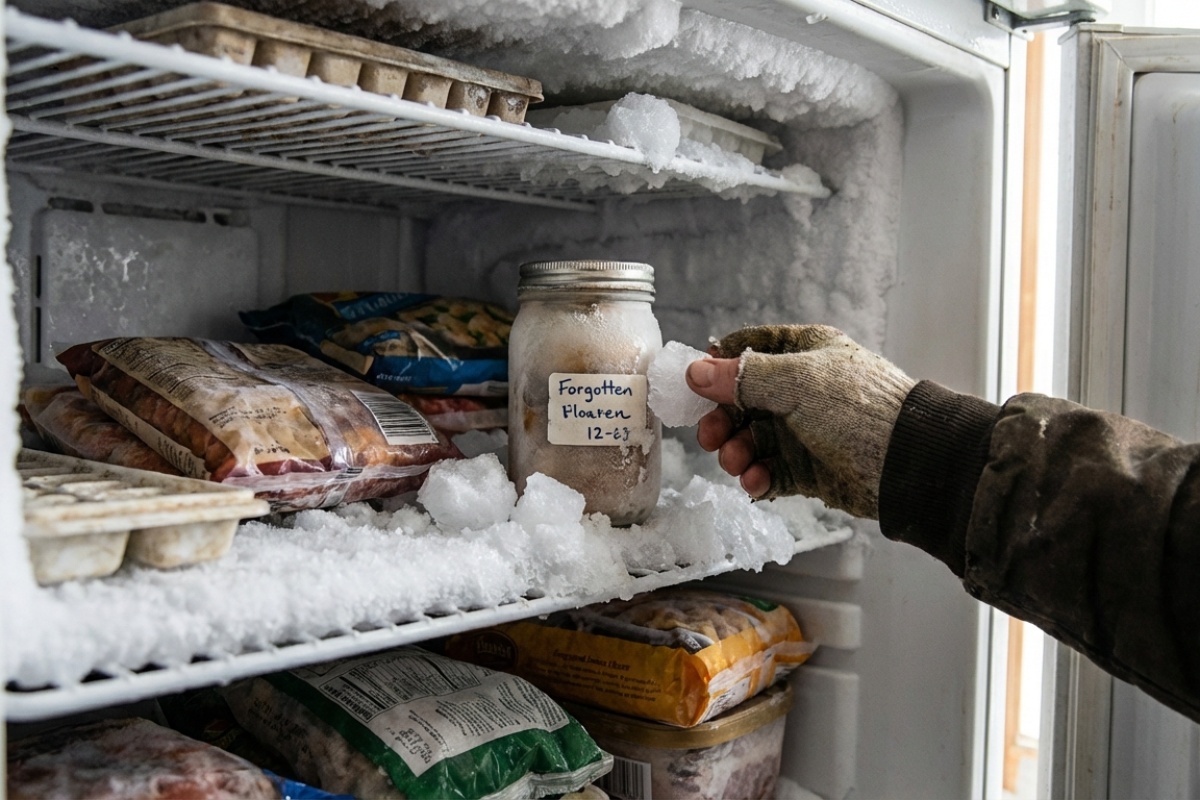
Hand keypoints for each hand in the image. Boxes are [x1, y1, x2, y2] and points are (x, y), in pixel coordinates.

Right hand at [685, 324, 914, 518]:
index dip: (720, 364)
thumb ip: (742, 377)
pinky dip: (758, 477)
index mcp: (805, 354)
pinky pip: (770, 471)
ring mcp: (805, 430)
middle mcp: (802, 390)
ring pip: (752, 439)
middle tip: (709, 436)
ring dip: (737, 452)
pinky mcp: (808, 468)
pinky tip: (756, 482)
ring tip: (737, 463)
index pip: (751, 349)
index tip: (696, 383)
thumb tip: (696, 371)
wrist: (908, 464)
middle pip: (743, 401)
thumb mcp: (796, 382)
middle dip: (722, 419)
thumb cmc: (860, 410)